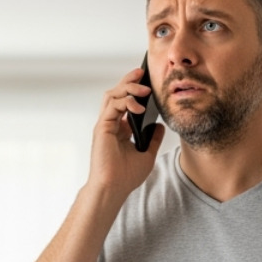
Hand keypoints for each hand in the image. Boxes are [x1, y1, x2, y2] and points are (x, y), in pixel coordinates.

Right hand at [88, 66, 163, 198]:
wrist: (114, 188)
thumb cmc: (126, 176)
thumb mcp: (147, 154)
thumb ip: (153, 138)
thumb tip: (159, 125)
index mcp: (119, 129)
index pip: (125, 102)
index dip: (134, 90)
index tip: (148, 82)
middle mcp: (110, 124)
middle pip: (116, 93)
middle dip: (129, 81)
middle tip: (142, 73)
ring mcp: (105, 125)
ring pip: (112, 95)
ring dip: (127, 87)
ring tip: (143, 86)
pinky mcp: (102, 127)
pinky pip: (112, 106)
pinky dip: (125, 102)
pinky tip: (139, 106)